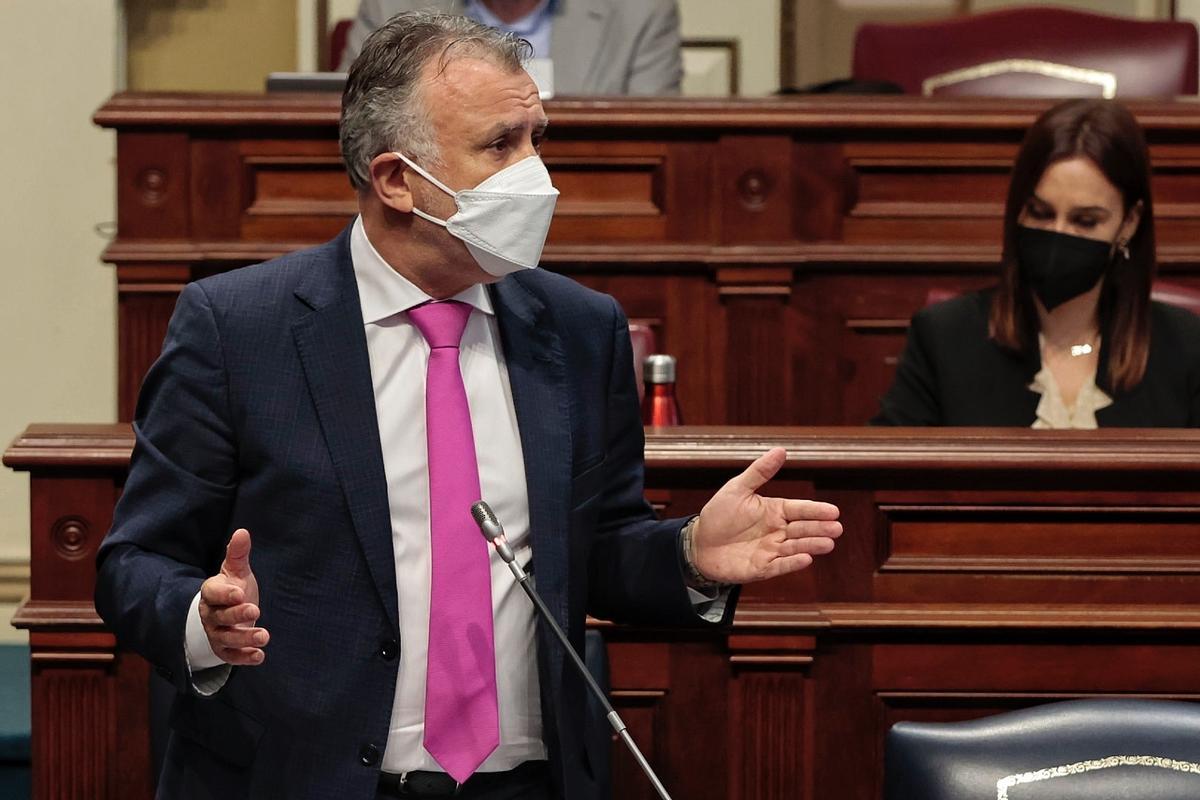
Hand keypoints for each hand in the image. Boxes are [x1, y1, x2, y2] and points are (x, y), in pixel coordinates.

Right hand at [199, 529, 268, 665]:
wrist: (227, 612)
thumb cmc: (233, 588)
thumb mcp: (236, 570)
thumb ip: (238, 554)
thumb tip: (242, 531)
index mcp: (211, 593)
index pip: (212, 593)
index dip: (224, 594)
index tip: (240, 593)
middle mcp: (210, 615)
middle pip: (219, 617)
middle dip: (237, 615)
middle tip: (256, 611)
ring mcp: (216, 634)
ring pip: (225, 638)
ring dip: (244, 639)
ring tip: (264, 636)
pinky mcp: (224, 649)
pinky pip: (230, 656)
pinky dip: (243, 658)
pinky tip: (259, 656)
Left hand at [691, 448, 841, 583]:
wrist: (698, 544)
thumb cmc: (719, 514)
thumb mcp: (737, 489)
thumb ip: (759, 472)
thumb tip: (781, 450)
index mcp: (774, 511)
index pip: (799, 510)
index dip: (815, 511)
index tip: (834, 511)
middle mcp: (776, 531)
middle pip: (802, 529)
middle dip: (819, 529)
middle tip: (837, 528)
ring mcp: (770, 550)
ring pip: (795, 547)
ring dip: (811, 545)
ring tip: (828, 544)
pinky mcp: (761, 568)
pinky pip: (779, 566)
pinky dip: (792, 563)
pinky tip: (806, 559)